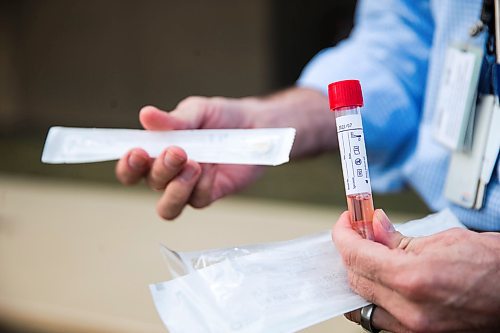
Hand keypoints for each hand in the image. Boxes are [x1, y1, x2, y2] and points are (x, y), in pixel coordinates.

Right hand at [115, 96, 265, 219]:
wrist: (255, 125)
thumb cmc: (220, 117)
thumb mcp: (197, 111)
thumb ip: (173, 119)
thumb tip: (146, 115)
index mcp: (157, 152)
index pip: (131, 168)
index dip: (128, 166)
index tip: (136, 153)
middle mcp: (168, 174)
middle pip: (151, 184)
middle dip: (160, 169)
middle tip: (177, 151)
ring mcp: (189, 187)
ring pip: (168, 205)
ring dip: (176, 188)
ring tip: (194, 165)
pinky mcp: (210, 194)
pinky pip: (199, 200)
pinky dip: (203, 185)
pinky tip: (213, 168)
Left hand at [333, 209, 499, 332]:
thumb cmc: (492, 266)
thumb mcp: (443, 239)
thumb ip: (398, 238)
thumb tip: (373, 226)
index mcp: (412, 279)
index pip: (356, 256)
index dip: (344, 234)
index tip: (345, 222)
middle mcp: (408, 311)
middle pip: (355, 279)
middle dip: (350, 252)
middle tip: (357, 233)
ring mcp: (413, 330)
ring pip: (362, 304)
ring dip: (359, 277)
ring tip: (369, 256)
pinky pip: (380, 319)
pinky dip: (374, 298)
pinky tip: (380, 281)